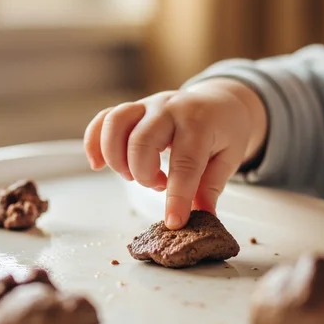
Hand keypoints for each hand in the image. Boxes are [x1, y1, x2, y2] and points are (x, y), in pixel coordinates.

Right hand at [83, 79, 266, 228]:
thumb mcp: (229, 158)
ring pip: (116, 124)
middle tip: (157, 186)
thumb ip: (212, 186)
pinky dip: (94, 141)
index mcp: (200, 123)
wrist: (221, 100)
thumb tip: (202, 216)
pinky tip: (98, 164)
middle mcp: (170, 109)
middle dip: (143, 175)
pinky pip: (104, 119)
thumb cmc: (224, 132)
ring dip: (117, 159)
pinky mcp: (133, 109)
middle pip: (142, 141)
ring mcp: (148, 105)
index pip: (185, 162)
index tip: (174, 222)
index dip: (177, 196)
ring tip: (132, 176)